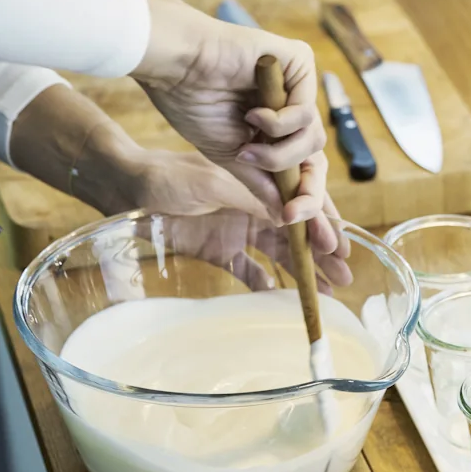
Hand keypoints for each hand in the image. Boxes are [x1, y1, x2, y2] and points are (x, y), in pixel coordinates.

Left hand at [124, 146, 352, 290]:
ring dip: (302, 272)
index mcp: (257, 184)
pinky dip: (264, 283)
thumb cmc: (166, 175)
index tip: (342, 247)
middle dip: (322, 254)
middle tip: (345, 278)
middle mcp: (253, 208)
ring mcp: (236, 230)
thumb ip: (250, 199)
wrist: (124, 187)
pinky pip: (248, 269)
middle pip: (296, 234)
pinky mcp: (218, 249)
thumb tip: (289, 216)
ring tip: (326, 292)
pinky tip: (280, 296)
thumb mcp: (211, 182)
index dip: (323, 226)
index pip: (299, 206)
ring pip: (278, 254)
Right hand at [133, 0, 341, 256]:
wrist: (173, 67)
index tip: (325, 247)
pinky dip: (281, 124)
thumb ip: (262, 187)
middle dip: (312, 198)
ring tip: (248, 149)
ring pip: (313, 142)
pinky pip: (307, 112)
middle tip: (300, 219)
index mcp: (273, 132)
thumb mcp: (230, 161)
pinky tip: (254, 115)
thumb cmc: (191, 105)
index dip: (315, 209)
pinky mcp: (299, 62)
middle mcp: (289, 109)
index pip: (304, 175)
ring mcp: (296, 86)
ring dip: (280, 156)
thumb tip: (288, 218)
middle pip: (317, 162)